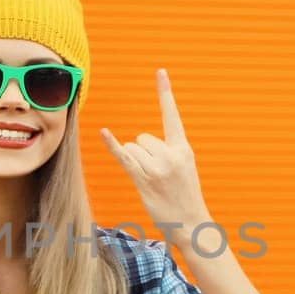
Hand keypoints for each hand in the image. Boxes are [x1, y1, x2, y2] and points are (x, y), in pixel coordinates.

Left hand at [100, 68, 213, 250]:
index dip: (165, 93)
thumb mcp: (184, 168)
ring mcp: (157, 168)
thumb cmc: (184, 196)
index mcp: (183, 148)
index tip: (160, 71)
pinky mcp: (144, 179)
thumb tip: (139, 142)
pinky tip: (103, 133)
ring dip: (136, 161)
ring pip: (133, 148)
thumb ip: (168, 151)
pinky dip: (112, 145)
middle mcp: (171, 155)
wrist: (190, 222)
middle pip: (142, 138)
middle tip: (158, 174)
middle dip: (144, 152)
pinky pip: (124, 157)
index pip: (172, 116)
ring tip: (151, 180)